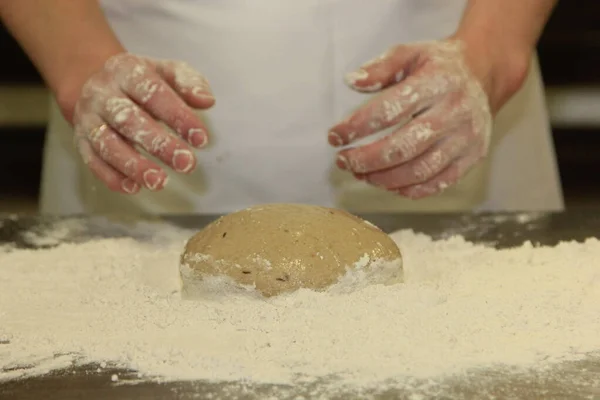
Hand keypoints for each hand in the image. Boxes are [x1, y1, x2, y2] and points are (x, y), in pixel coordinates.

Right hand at [72, 53, 213, 193]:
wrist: (93, 79)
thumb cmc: (140, 80)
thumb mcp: (166, 71)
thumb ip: (189, 83)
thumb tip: (207, 100)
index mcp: (126, 71)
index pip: (153, 93)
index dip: (178, 116)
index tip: (201, 138)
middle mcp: (102, 93)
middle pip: (129, 120)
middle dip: (159, 145)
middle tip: (186, 164)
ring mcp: (89, 118)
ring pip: (107, 143)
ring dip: (134, 165)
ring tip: (159, 182)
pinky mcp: (81, 140)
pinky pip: (92, 160)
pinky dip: (111, 176)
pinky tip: (133, 187)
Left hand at [328, 39, 493, 198]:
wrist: (482, 75)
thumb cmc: (438, 66)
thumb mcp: (410, 53)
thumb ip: (381, 67)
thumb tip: (351, 81)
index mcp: (437, 82)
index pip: (390, 110)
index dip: (358, 127)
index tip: (335, 137)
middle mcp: (455, 111)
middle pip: (404, 147)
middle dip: (366, 159)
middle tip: (344, 161)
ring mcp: (467, 137)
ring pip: (420, 170)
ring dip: (383, 179)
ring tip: (361, 173)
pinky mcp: (473, 156)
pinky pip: (438, 183)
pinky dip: (409, 190)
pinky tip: (388, 183)